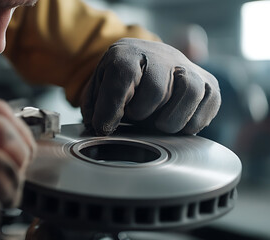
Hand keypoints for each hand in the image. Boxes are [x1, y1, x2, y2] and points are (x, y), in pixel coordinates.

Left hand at [81, 38, 220, 134]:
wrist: (148, 65)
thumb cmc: (121, 82)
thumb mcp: (99, 89)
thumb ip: (95, 108)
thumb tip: (98, 130)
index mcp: (128, 53)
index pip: (123, 75)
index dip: (112, 107)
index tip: (104, 127)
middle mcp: (161, 55)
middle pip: (156, 89)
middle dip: (141, 113)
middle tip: (134, 118)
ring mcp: (188, 67)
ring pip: (189, 92)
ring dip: (170, 119)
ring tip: (157, 124)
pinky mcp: (209, 83)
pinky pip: (209, 104)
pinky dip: (191, 122)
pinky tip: (176, 123)